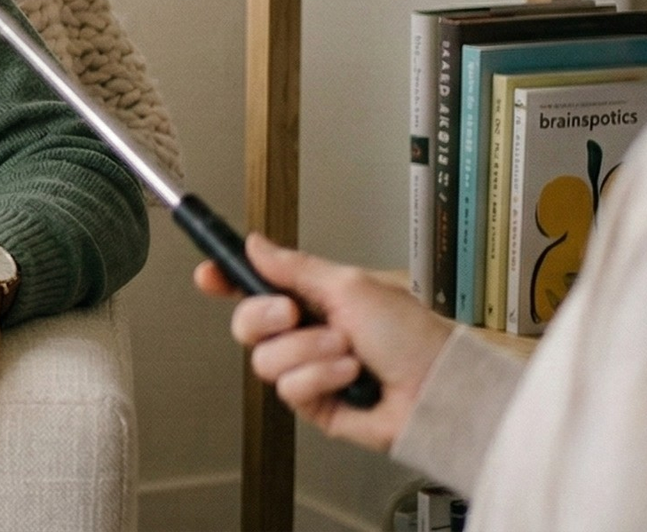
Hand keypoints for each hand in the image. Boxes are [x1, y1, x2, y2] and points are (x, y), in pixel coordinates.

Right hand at [193, 232, 452, 451]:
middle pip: (247, 322)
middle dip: (266, 316)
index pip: (255, 285)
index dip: (226, 279)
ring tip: (346, 352)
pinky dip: (322, 378)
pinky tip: (350, 377)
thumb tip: (255, 243)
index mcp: (313, 297)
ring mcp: (308, 368)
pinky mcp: (314, 402)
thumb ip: (293, 266)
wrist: (438, 390)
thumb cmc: (411, 335)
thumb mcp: (349, 285)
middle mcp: (305, 332)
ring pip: (265, 358)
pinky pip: (289, 388)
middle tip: (294, 313)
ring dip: (308, 352)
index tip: (208, 275)